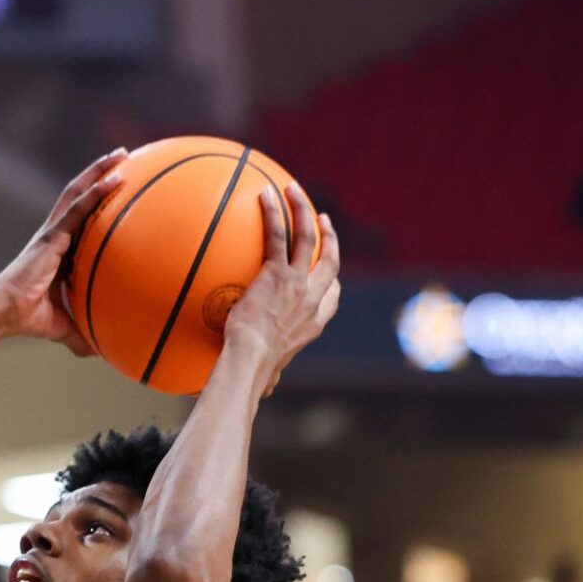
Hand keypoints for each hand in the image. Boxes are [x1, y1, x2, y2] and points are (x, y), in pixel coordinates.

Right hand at [0, 148, 126, 353]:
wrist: (6, 312)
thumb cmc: (29, 317)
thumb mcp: (65, 325)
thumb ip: (84, 333)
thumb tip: (105, 353)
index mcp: (57, 250)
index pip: (80, 218)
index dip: (96, 202)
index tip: (118, 190)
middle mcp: (55, 235)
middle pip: (80, 195)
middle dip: (99, 174)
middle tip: (122, 158)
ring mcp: (53, 232)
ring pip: (78, 192)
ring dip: (99, 171)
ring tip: (121, 154)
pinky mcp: (52, 235)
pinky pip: (78, 208)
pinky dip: (96, 192)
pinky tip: (115, 179)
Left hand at [222, 182, 341, 394]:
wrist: (250, 359)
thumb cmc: (255, 371)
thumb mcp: (269, 375)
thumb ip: (269, 376)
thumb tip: (264, 392)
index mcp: (314, 322)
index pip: (331, 295)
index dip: (331, 278)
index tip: (327, 268)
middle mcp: (313, 298)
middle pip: (330, 259)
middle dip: (328, 236)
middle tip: (321, 219)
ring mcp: (298, 283)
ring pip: (308, 237)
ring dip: (303, 209)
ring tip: (293, 189)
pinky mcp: (278, 273)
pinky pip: (278, 235)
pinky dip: (274, 212)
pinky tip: (264, 194)